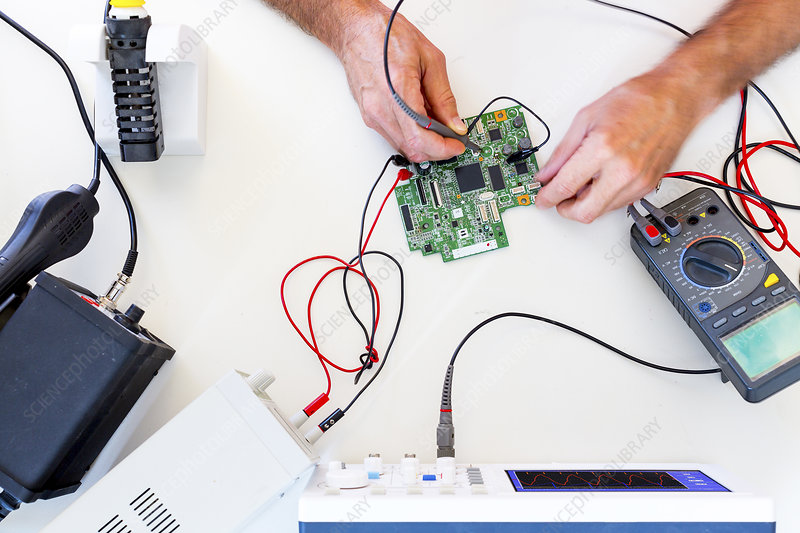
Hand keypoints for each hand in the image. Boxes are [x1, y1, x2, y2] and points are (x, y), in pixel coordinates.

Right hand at [333, 3, 466, 161]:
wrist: (356, 30)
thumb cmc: (386, 35)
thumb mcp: (429, 59)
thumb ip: (443, 96)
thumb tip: (454, 122)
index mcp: (398, 91)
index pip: (420, 138)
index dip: (443, 148)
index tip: (457, 145)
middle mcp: (381, 108)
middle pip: (412, 149)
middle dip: (437, 150)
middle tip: (452, 139)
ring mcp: (372, 115)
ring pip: (403, 147)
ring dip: (424, 144)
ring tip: (438, 126)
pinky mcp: (369, 116)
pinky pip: (394, 137)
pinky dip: (411, 135)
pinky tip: (421, 122)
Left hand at [535, 71, 704, 222]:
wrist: (675, 98)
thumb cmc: (636, 101)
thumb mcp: (587, 117)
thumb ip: (563, 151)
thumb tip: (546, 173)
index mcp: (602, 150)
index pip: (565, 187)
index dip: (547, 197)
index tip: (541, 199)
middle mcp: (623, 170)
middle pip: (585, 213)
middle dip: (565, 210)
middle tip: (557, 199)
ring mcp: (638, 181)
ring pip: (601, 212)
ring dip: (585, 203)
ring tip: (582, 181)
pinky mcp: (648, 186)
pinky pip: (618, 203)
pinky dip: (604, 197)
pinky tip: (601, 179)